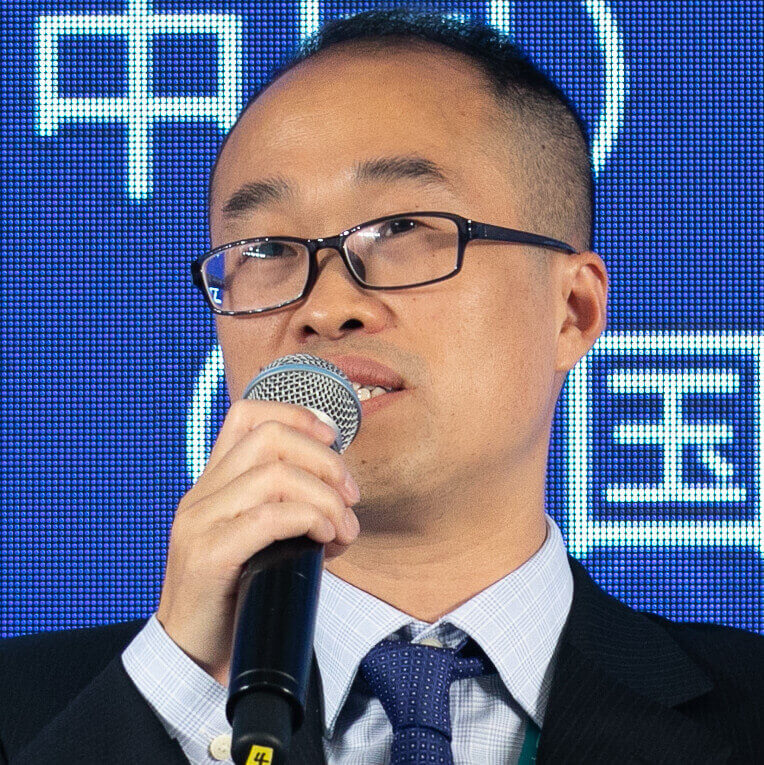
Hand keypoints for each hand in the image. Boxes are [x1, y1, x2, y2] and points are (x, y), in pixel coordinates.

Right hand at [156, 399, 360, 684]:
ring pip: (274, 475)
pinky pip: (268, 518)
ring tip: (343, 529)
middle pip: (270, 439)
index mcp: (213, 483)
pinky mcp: (208, 556)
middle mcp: (202, 494)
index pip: (247, 416)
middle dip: (324, 460)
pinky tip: (326, 540)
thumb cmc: (236, 595)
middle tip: (350, 496)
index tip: (332, 439)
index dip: (296, 415)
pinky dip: (309, 520)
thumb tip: (342, 493)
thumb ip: (288, 507)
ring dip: (324, 497)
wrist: (192, 656)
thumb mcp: (261, 539)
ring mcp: (200, 522)